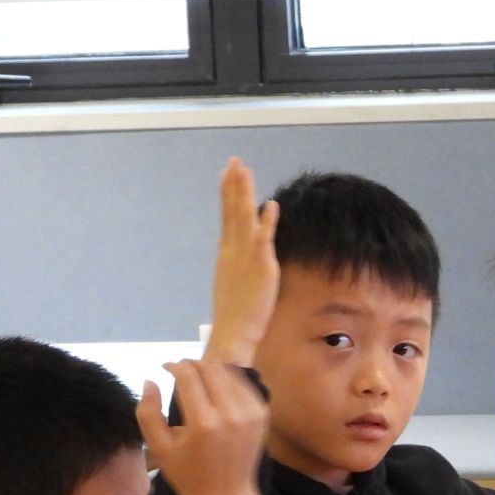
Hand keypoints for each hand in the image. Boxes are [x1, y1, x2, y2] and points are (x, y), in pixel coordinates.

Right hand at [138, 359, 269, 494]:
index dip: (174, 365)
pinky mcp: (261, 414)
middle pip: (210, 368)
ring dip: (210, 369)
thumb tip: (150, 380)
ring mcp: (250, 413)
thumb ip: (148, 412)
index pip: (188, 376)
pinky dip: (228, 380)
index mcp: (203, 423)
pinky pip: (243, 384)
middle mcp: (230, 414)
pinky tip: (216, 390)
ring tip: (197, 378)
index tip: (165, 367)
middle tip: (181, 370)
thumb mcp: (159, 448)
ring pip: (228, 372)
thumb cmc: (187, 474)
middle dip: (192, 364)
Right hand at [206, 158, 280, 365]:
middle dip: (233, 185)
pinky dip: (267, 222)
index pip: (226, 216)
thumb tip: (223, 242)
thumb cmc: (234, 313)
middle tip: (234, 161)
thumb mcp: (228, 279)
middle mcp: (233, 251)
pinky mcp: (261, 268)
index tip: (227, 172)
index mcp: (226, 253)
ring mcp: (246, 258)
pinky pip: (264, 240)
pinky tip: (271, 205)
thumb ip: (228, 257)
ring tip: (245, 171)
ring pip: (244, 219)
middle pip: (232, 211)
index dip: (227, 193)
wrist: (232, 333)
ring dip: (244, 194)